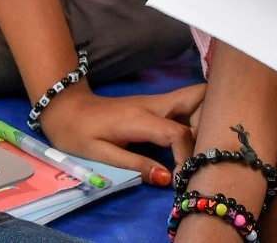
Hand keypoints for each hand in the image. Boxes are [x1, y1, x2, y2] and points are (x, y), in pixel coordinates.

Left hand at [40, 83, 204, 184]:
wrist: (66, 108)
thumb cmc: (79, 133)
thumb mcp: (101, 154)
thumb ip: (136, 165)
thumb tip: (167, 179)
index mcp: (140, 118)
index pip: (178, 133)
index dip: (186, 156)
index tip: (181, 177)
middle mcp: (154, 104)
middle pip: (197, 97)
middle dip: (211, 120)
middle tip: (206, 149)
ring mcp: (156, 101)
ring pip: (194, 98)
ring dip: (206, 118)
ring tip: (202, 147)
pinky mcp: (156, 105)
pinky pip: (185, 106)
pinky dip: (197, 119)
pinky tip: (194, 139)